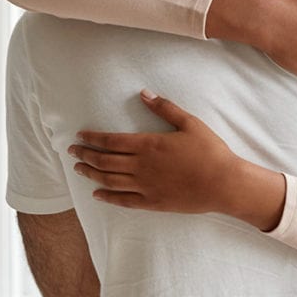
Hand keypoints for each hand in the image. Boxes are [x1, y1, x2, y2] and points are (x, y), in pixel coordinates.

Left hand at [70, 90, 243, 213]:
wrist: (224, 183)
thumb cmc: (210, 151)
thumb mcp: (189, 123)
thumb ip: (165, 108)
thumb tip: (144, 93)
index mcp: (148, 145)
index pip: (111, 141)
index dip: (93, 138)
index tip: (80, 136)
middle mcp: (141, 166)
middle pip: (104, 160)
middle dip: (85, 155)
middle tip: (72, 152)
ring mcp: (145, 186)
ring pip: (109, 180)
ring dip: (91, 174)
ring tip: (79, 169)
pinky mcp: (152, 203)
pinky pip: (123, 200)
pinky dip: (107, 196)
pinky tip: (97, 194)